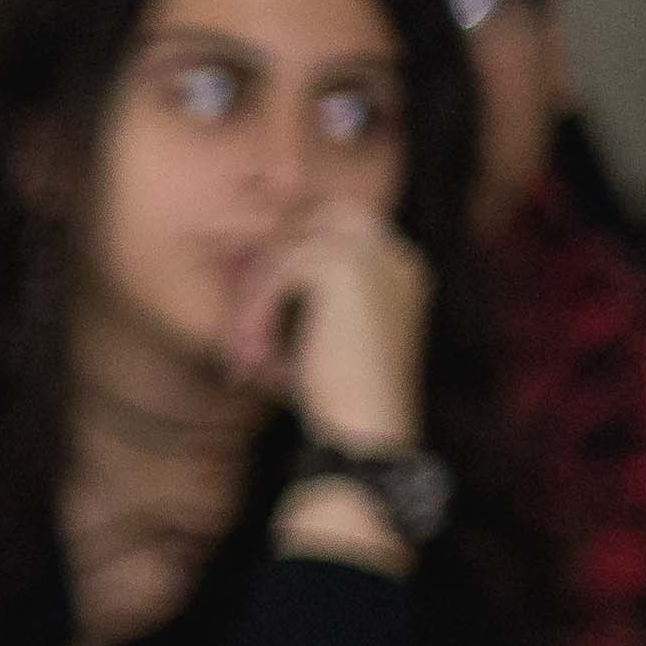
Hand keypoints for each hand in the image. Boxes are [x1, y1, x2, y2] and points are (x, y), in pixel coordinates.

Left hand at [231, 206, 429, 452]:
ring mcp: (377, 257)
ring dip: (259, 298)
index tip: (257, 301)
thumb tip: (245, 266)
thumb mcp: (321, 341)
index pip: (343, 228)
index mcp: (401, 273)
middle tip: (250, 316)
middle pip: (321, 217)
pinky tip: (258, 353)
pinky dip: (259, 311)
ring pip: (293, 249)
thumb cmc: (337, 400)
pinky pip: (282, 270)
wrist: (364, 429)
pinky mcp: (348, 267)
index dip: (295, 255)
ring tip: (249, 353)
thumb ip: (301, 301)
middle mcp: (397, 257)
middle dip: (278, 259)